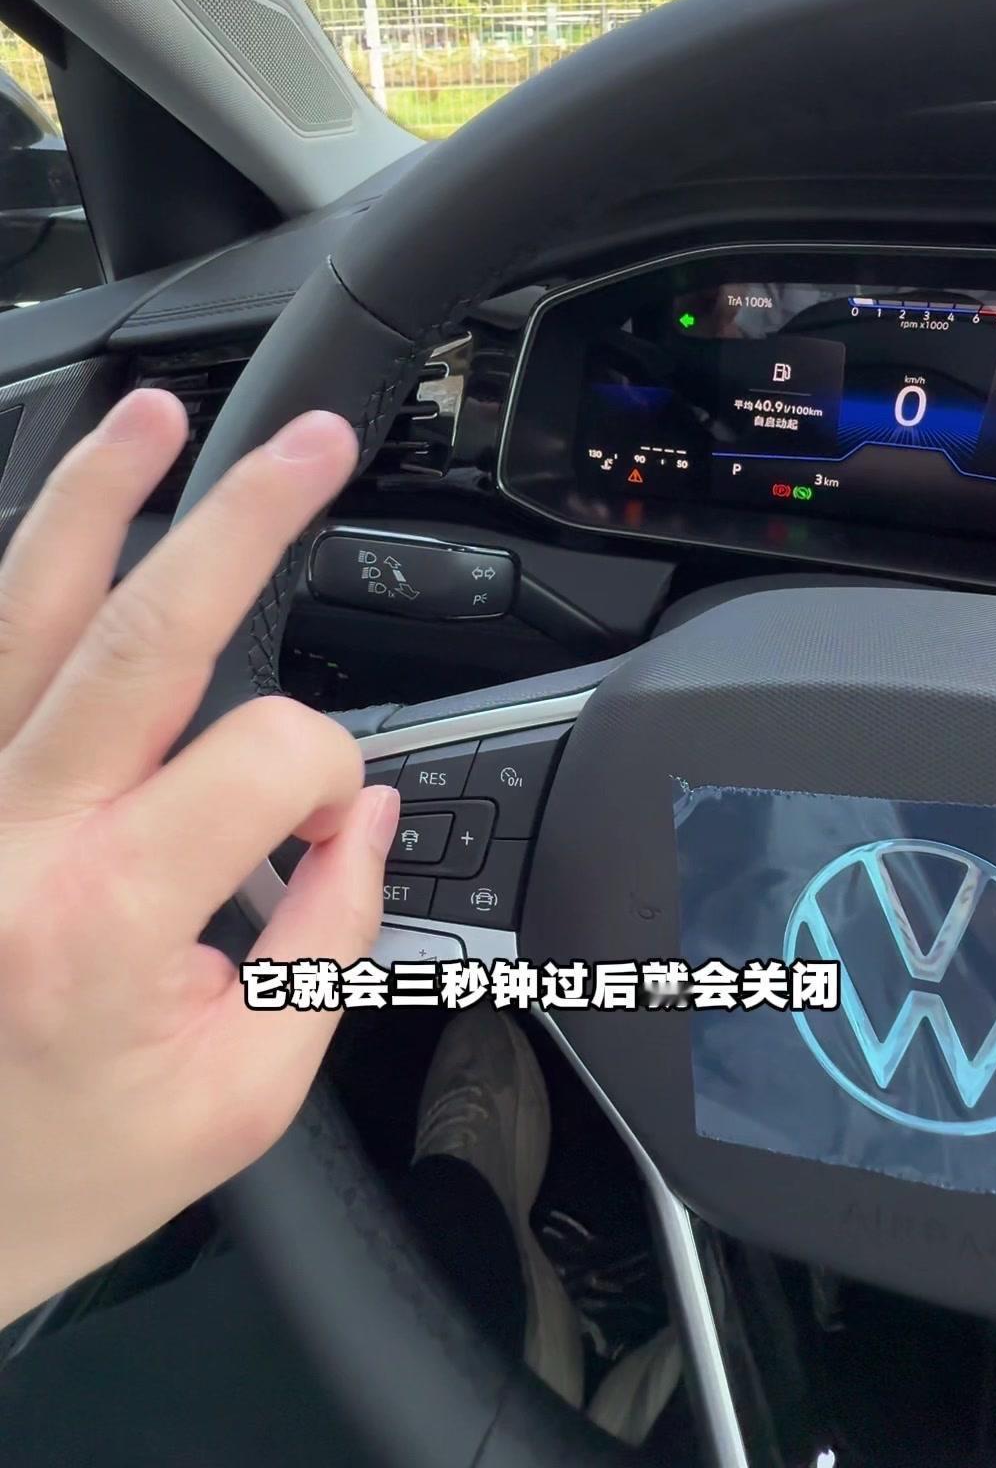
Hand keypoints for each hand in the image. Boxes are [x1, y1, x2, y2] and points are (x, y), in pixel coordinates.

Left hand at [0, 392, 399, 1326]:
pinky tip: (55, 535)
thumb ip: (327, 945)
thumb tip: (364, 820)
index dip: (334, 771)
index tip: (333, 829)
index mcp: (103, 923)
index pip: (269, 756)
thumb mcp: (240, 1100)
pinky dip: (14, 589)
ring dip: (91, 499)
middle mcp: (9, 842)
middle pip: (143, 633)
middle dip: (243, 518)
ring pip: (19, 611)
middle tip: (315, 445)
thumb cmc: (57, 1173)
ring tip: (149, 418)